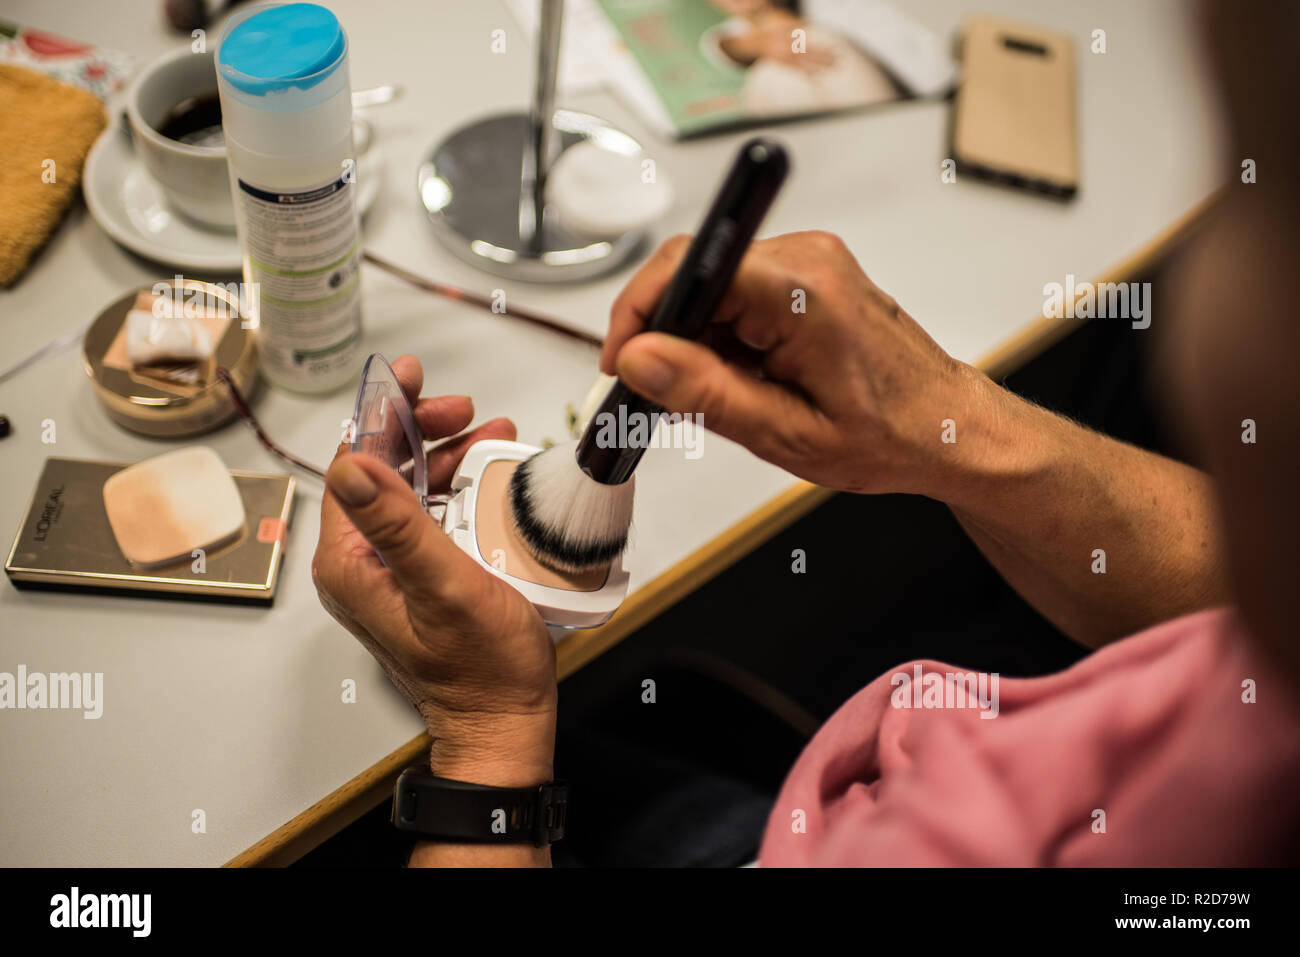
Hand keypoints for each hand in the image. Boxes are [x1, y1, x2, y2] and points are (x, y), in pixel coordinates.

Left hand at [312, 355, 555, 786]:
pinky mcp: (423, 578)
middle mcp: (363, 564)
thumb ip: (397, 525)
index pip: (352, 465)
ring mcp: (392, 571)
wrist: (505, 721)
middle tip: (463, 409)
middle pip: (381, 470)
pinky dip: (461, 486)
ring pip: (410, 488)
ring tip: (490, 433)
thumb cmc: (480, 669)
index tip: (408, 377)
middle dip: (421, 429)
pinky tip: (492, 474)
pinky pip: (434, 515)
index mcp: (351, 563)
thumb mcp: (442, 586)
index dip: (379, 413)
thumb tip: (351, 465)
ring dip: (447, 454)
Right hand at [601, 231, 986, 496]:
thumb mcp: (786, 432)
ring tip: (719, 395)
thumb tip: (643, 358)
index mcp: (802, 292)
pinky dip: (722, 333)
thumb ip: (706, 393)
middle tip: (660, 392)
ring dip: (696, 338)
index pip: (689, 267)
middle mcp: (807, 260)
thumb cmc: (890, 434)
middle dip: (664, 332)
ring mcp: (809, 262)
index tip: (623, 360)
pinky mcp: (808, 273)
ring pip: (712, 284)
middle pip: (695, 272)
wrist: (946, 427)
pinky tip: (739, 376)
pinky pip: (739, 290)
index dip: (641, 312)